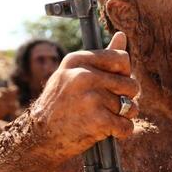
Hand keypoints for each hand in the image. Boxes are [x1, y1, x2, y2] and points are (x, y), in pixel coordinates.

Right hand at [29, 32, 139, 162]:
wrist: (40, 137)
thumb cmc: (60, 105)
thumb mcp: (73, 74)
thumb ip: (101, 58)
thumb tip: (122, 35)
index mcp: (78, 60)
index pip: (122, 59)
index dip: (122, 75)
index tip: (109, 85)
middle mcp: (84, 76)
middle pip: (131, 85)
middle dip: (126, 99)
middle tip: (107, 106)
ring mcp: (91, 98)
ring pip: (131, 107)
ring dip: (123, 117)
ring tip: (104, 119)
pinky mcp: (98, 120)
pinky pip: (127, 126)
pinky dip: (121, 132)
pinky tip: (106, 131)